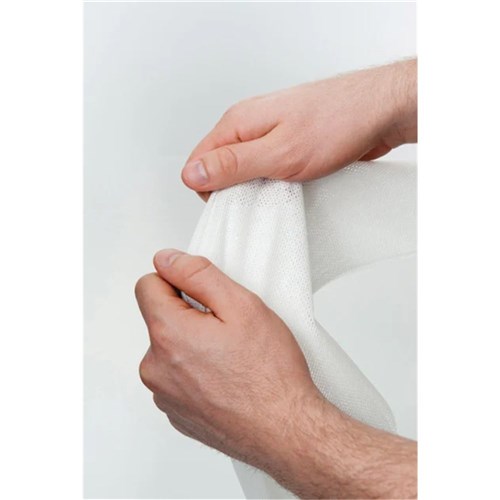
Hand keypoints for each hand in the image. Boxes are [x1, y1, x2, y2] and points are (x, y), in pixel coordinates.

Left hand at [135, 249, 416, 497]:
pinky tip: (226, 379)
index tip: (202, 293)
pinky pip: (177, 378)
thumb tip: (166, 260)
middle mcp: (155, 367)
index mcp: (167, 334)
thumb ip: (197, 275)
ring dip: (193, 345)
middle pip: (161, 319)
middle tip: (228, 330)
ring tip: (230, 357)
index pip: (147, 285)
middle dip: (189, 315)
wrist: (284, 430)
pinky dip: (196, 372)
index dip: (177, 280)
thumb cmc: (270, 373)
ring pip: (170, 349)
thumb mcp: (241, 305)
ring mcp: (164, 394)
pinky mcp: (176, 413)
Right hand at [182, 59, 416, 195]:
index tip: (236, 203)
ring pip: (245, 169)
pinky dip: (275, 182)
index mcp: (238, 122)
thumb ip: (232, 164)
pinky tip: (292, 185)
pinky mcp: (286, 142)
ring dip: (257, 187)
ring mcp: (269, 132)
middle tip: (263, 197)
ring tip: (282, 191)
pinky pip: (267, 168)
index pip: (198, 162)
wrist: (380, 110)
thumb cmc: (337, 122)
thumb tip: (192, 173)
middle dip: (235, 190)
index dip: (210, 189)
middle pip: (220, 167)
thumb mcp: (279, 152)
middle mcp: (249, 125)